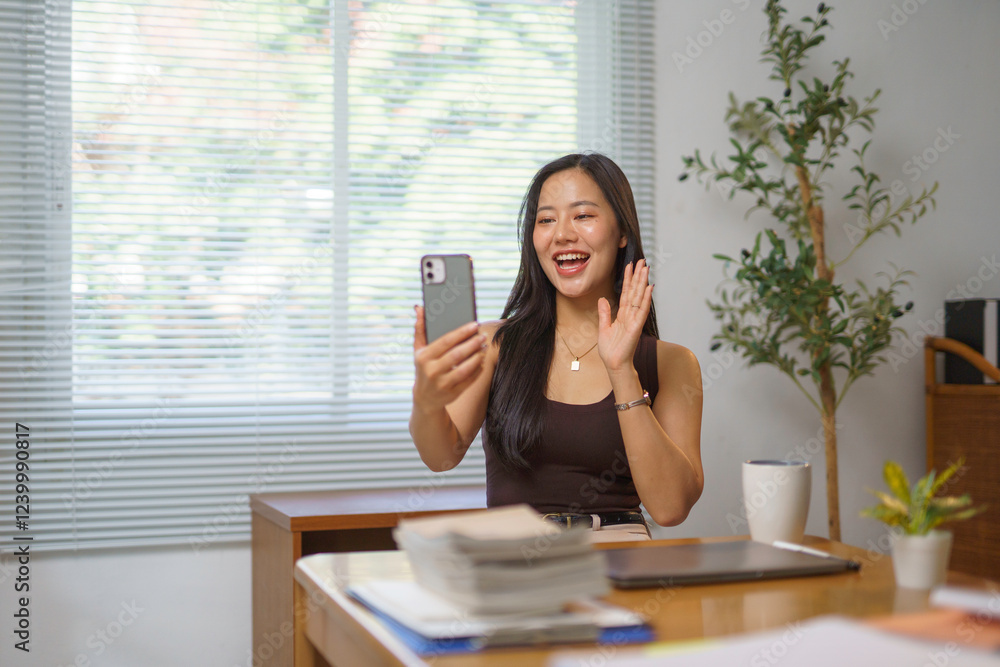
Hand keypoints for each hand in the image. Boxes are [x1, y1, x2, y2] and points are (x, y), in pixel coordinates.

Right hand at [412, 307, 485, 412]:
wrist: (425, 399)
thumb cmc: (424, 368)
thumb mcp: (418, 350)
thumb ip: (420, 329)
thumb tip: (420, 308)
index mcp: (424, 357)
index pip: (445, 341)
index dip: (462, 332)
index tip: (475, 324)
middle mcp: (432, 371)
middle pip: (457, 354)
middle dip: (473, 343)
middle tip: (483, 336)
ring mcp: (442, 384)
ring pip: (465, 368)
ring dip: (477, 357)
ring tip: (484, 347)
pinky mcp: (453, 393)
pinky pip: (469, 380)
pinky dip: (478, 370)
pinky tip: (482, 361)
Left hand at [598, 259, 652, 374]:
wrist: (614, 364)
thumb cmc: (610, 350)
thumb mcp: (603, 328)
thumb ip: (604, 313)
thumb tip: (602, 299)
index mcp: (622, 315)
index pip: (626, 293)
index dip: (627, 279)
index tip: (629, 265)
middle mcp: (630, 315)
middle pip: (634, 291)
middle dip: (637, 276)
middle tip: (641, 260)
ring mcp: (635, 320)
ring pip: (639, 297)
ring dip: (643, 282)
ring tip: (646, 268)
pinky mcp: (636, 327)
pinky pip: (642, 310)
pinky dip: (646, 298)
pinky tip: (649, 287)